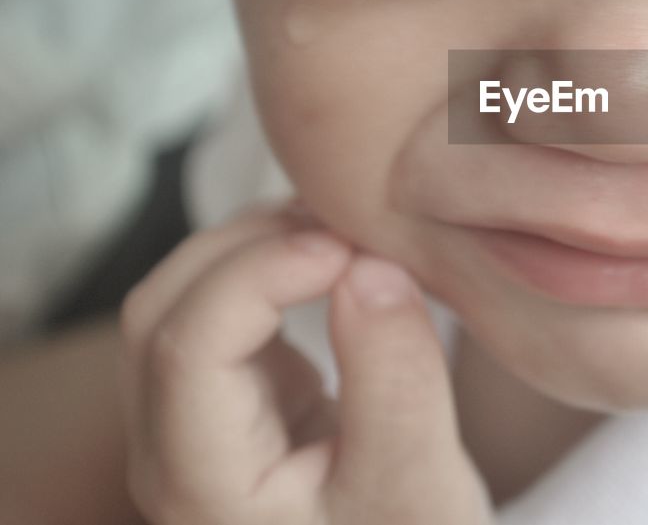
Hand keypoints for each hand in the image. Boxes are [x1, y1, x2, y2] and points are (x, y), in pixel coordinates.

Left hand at [119, 203, 491, 523]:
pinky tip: (334, 261)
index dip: (260, 275)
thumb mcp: (419, 479)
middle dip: (248, 248)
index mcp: (201, 488)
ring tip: (346, 234)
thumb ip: (396, 379)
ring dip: (255, 250)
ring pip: (179, 301)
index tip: (351, 250)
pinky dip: (269, 270)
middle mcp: (169, 454)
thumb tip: (368, 266)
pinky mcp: (227, 399)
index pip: (188, 349)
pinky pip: (219, 310)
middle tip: (348, 227)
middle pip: (161, 313)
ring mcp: (188, 424)